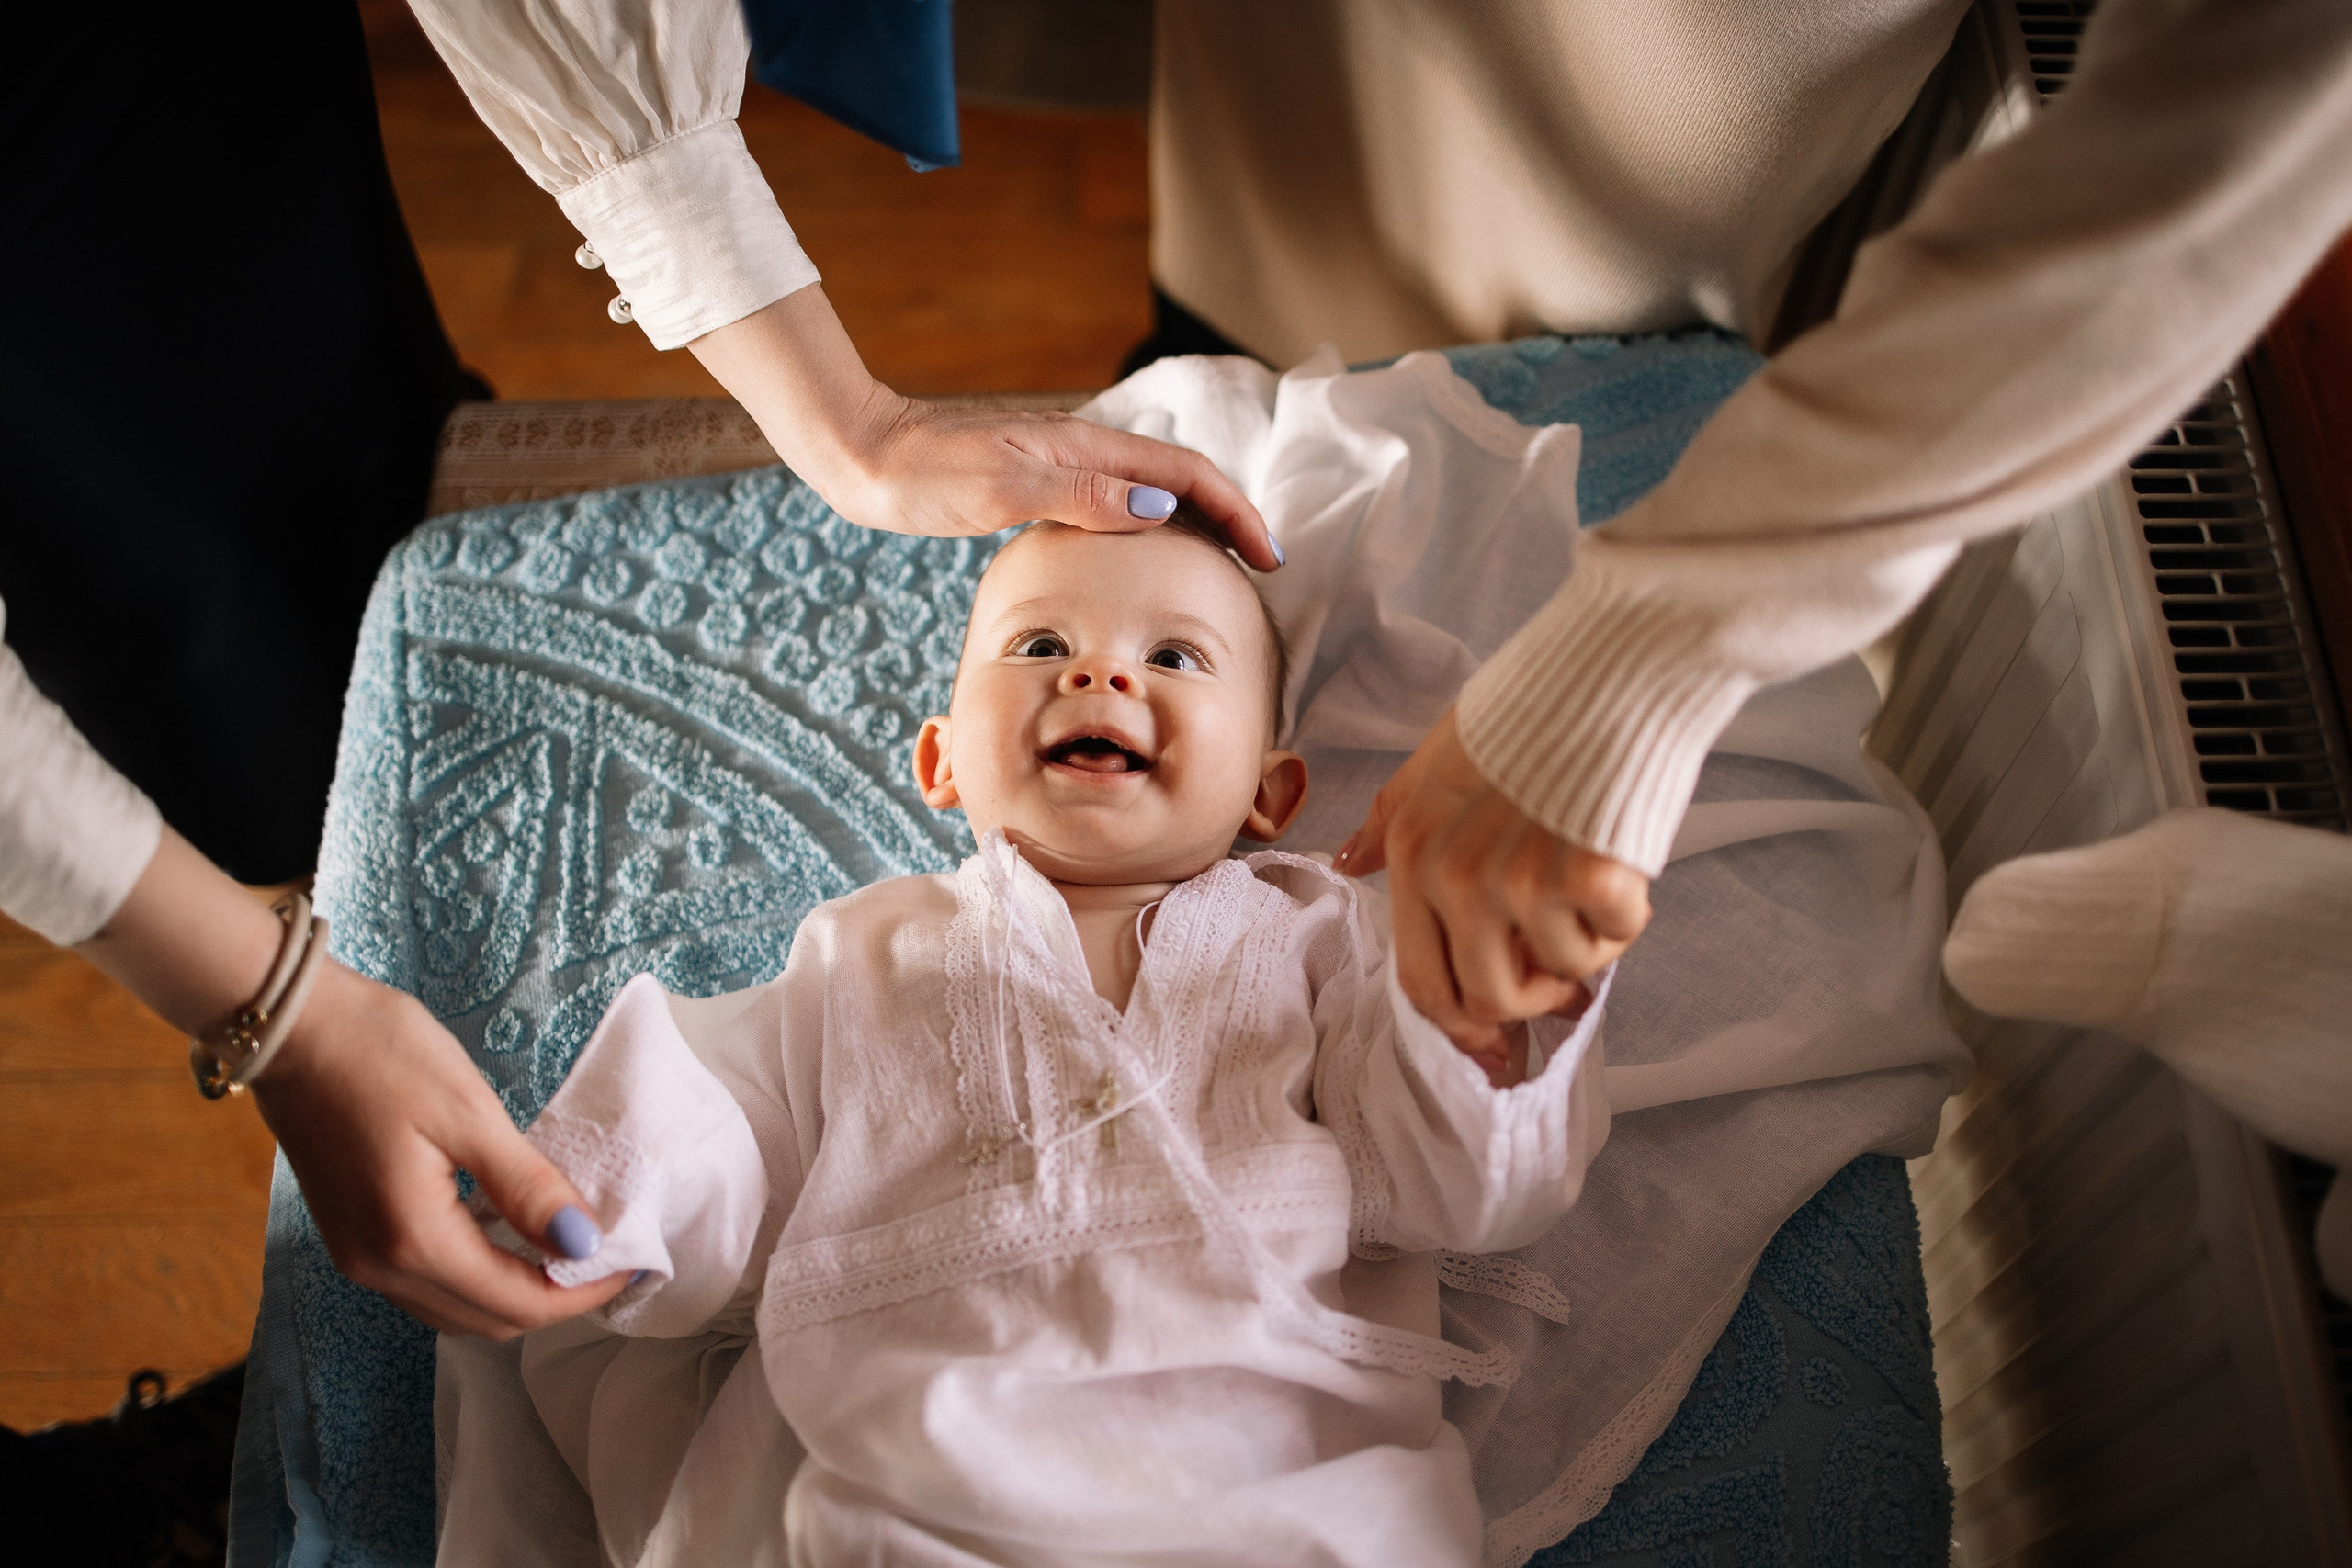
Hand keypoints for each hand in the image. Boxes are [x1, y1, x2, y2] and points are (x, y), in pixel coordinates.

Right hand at [251, 963, 628, 1338]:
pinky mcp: (351, 1237)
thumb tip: (582, 1242)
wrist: (288, 1027)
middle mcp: (378, 1267)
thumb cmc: (380, 1054)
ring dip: (513, 1293)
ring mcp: (357, 1258)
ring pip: (454, 1311)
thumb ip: (526, 1187)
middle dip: (553, 1300)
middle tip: (607, 1257)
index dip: (582, 1293)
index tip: (632, 1261)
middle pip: (485, 1322)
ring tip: (567, 1249)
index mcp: (411, 1239)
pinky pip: (426, 1286)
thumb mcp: (468, 1112)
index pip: (517, 1302)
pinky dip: (475, 1276)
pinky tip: (508, 1236)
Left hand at [690, 287, 1279, 570]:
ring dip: (1196, 520)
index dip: (1235, 512)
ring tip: (1220, 563)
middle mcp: (1082, 449)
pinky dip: (1151, 524)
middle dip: (1230, 516)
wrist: (862, 454)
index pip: (1187, 473)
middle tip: (1260, 566)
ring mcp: (1061, 464)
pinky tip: (1142, 555)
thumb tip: (1161, 506)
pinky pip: (1117, 500)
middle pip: (1180, 476)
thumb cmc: (921, 474)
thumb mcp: (1001, 488)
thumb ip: (1082, 496)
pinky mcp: (1039, 481)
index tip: (1266, 556)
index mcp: (1084, 447)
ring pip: (1152, 486)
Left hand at [1335, 710, 1650, 1050]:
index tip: (1492, 1043)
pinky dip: (1624, 917)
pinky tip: (1621, 867)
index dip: (1461, 1023)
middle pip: (1488, 999)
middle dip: (1531, 998)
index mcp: (1412, 853)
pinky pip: (1611, 941)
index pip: (1421, 978)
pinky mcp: (1587, 877)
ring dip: (1584, 946)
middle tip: (1559, 969)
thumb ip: (1390, 822)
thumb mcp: (1433, 763)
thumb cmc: (1526, 712)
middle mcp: (1456, 877)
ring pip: (1558, 972)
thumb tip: (1346, 862)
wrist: (1608, 670)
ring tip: (1589, 885)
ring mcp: (1521, 881)